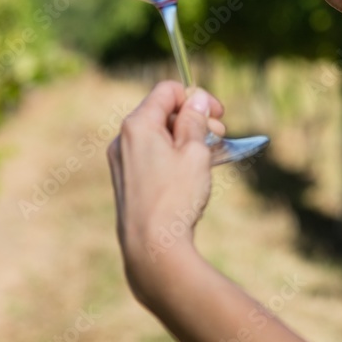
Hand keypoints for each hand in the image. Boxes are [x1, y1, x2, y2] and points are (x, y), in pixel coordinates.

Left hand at [107, 82, 223, 308]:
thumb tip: (195, 99)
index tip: (219, 115)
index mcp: (137, 124)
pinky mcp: (126, 182)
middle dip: (194, 119)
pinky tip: (195, 171)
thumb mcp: (194, 151)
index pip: (168, 91)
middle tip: (220, 136)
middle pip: (163, 112)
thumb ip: (195, 119)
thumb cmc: (175, 198)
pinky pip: (152, 156)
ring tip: (212, 156)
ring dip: (187, 139)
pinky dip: (174, 156)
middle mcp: (123, 139)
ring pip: (159, 136)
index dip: (197, 97)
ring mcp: (122, 161)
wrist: (152, 250)